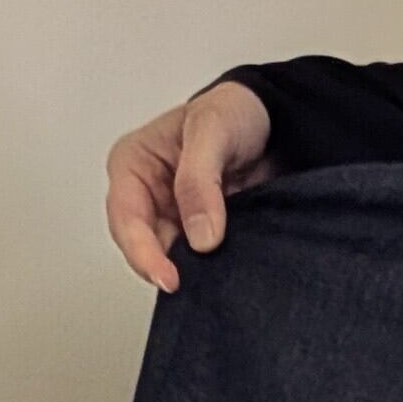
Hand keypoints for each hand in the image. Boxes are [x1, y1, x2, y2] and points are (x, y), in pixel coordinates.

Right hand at [105, 80, 275, 290]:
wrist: (276, 120)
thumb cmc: (233, 111)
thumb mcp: (212, 131)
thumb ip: (200, 181)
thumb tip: (201, 239)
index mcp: (132, 165)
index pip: (126, 217)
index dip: (143, 253)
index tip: (169, 279)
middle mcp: (147, 195)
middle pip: (144, 246)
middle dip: (167, 268)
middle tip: (198, 290)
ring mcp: (174, 216)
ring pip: (173, 257)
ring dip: (193, 273)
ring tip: (217, 285)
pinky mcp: (201, 231)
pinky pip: (201, 260)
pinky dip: (212, 270)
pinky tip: (227, 278)